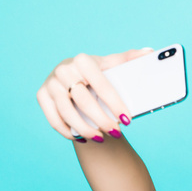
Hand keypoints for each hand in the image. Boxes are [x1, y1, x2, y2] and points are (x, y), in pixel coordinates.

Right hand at [36, 47, 153, 142]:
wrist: (73, 78)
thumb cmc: (97, 73)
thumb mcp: (111, 64)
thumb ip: (129, 59)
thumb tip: (150, 52)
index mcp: (83, 60)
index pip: (102, 85)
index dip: (116, 104)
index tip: (127, 120)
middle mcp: (64, 69)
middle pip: (84, 101)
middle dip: (101, 120)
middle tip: (116, 132)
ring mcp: (50, 83)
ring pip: (67, 112)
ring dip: (85, 129)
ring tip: (101, 138)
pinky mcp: (41, 95)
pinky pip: (53, 119)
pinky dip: (67, 131)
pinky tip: (82, 138)